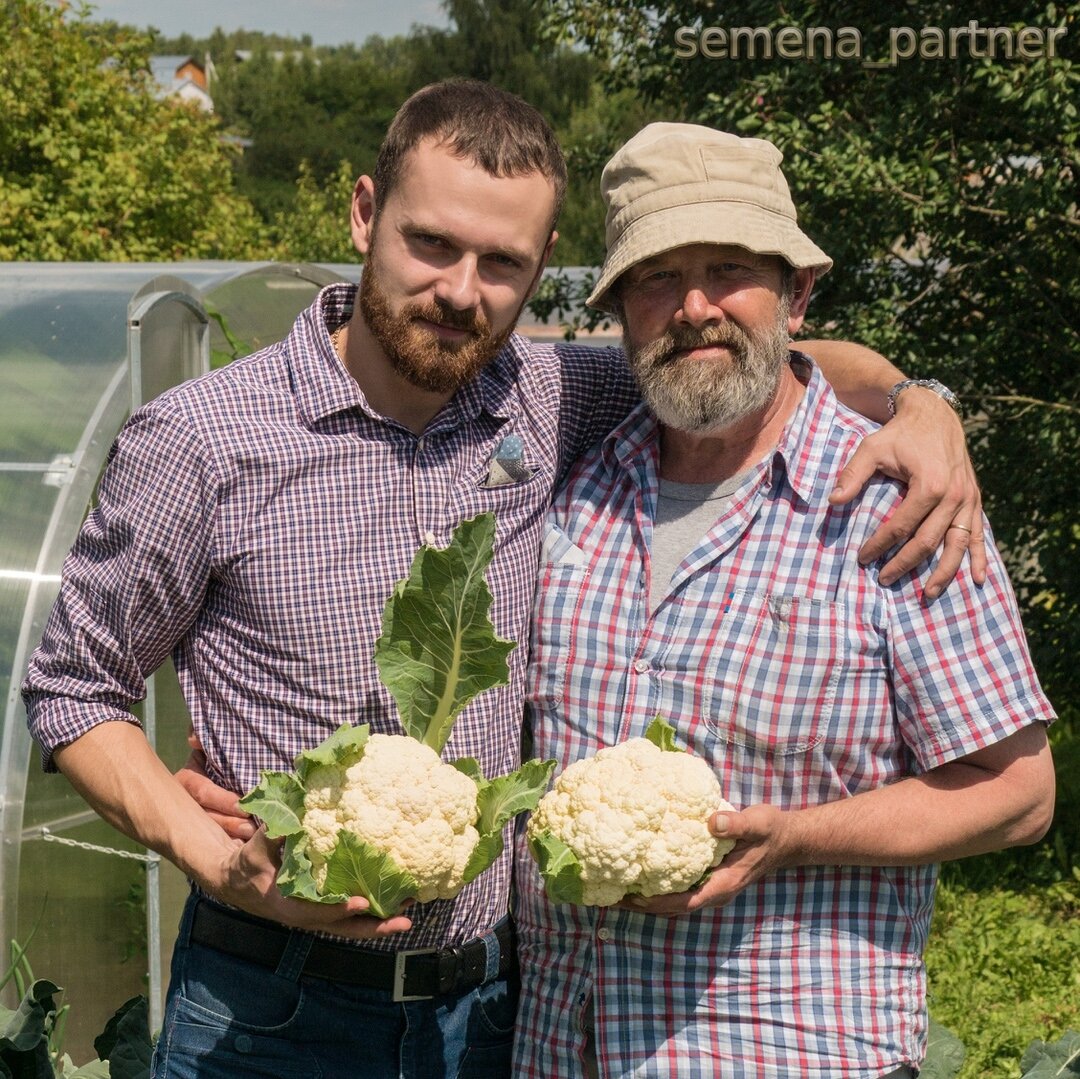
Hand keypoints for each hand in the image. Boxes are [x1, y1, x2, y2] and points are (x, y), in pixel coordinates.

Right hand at [175, 746, 256, 840]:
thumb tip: (194, 738)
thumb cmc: (222, 752)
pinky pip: (220, 842)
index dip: (221, 799)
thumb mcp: (210, 743)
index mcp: (187, 780)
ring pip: (213, 832)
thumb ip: (200, 733)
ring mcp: (197, 821)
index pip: (202, 791)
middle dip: (229, 824)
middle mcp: (188, 803)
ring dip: (233, 836)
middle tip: (251, 828)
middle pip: (207, 817)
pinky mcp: (210, 833)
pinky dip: (234, 846)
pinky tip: (250, 849)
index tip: (241, 804)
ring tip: (254, 837)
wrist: (232, 764)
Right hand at [202, 825, 413, 939]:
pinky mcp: (322, 909)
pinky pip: (349, 916)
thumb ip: (269, 837)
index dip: (338, 909)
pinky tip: (393, 901)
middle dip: (375, 926)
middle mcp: (305, 917)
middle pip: (344, 928)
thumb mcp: (252, 852)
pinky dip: (371, 912)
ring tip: (409, 910)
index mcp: (287, 906)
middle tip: (405, 921)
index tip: (362, 902)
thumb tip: (284, 823)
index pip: (316, 913)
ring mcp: (316, 916)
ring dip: (380, 920)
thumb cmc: (246, 866)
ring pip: (351, 925)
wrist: (236, 884)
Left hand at [619, 805, 787, 916]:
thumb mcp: (758, 823)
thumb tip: (711, 822)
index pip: (684, 902)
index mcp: (724, 884)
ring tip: (617, 887)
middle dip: (643, 904)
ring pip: (674, 900)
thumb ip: (736, 824)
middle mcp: (714, 891)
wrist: (786, 839)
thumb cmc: (771, 831)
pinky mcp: (708, 877)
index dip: (656, 903)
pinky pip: (679, 887)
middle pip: (672, 906)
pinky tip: (640, 872)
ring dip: (647, 897)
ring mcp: (711, 886)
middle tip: (610, 894)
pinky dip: (658, 886)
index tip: (631, 897)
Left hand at [828, 386, 986, 598]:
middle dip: (905, 564)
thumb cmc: (900, 434)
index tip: (862, 558)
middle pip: (928, 541)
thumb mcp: (872, 448)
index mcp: (928, 485)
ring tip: (927, 594)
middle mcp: (953, 496)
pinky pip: (979, 533)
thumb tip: (833, 501)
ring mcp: (968, 500)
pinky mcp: (974, 500)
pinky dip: (980, 557)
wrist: (935, 414)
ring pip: (958, 544)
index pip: (901, 526)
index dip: (880, 545)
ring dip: (944, 572)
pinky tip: (977, 578)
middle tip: (884, 580)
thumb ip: (853, 475)